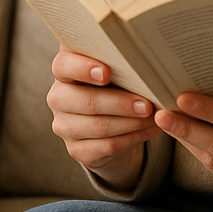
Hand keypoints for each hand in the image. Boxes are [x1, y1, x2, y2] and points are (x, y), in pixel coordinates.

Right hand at [46, 50, 162, 191]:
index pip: (63, 66)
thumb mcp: (113, 70)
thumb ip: (118, 61)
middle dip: (119, 103)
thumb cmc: (113, 85)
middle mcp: (58, 98)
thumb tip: (144, 63)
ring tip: (153, 118)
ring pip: (98, 126)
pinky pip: (107, 146)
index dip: (83, 69)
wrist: (110, 122)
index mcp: (63, 70)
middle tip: (146, 104)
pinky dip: (132, 138)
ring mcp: (64, 126)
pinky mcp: (77, 150)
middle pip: (86, 101)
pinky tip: (149, 130)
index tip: (106, 73)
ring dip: (130, 123)